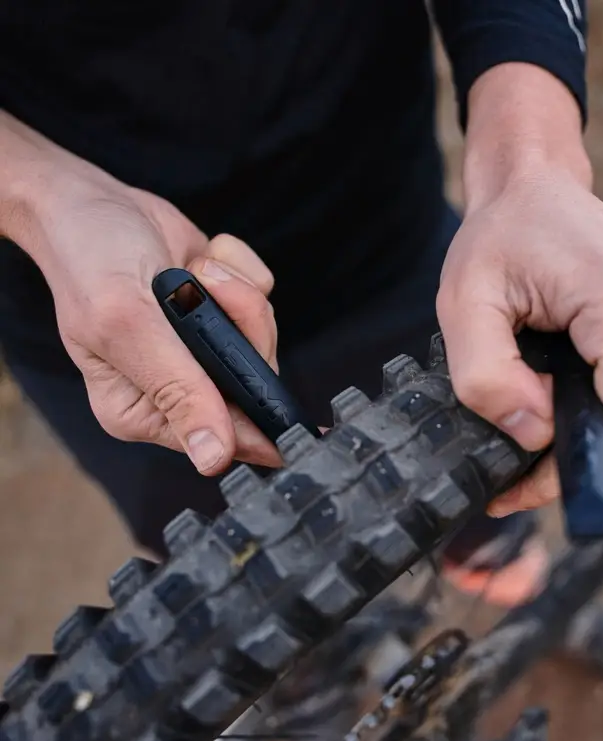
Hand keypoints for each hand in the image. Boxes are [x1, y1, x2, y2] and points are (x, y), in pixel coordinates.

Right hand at [22, 165, 281, 474]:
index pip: (219, 438)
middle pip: (254, 382)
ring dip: (236, 292)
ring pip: (263, 333)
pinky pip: (262, 295)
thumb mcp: (127, 327)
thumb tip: (212, 459)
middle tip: (205, 290)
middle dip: (242, 328)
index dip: (260, 425)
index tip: (295, 420)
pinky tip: (199, 259)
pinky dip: (238, 268)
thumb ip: (177, 391)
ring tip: (195, 271)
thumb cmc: (90, 261)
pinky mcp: (224, 312)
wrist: (91, 202)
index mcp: (142, 410)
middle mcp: (179, 387)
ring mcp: (205, 349)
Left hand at [437, 152, 602, 517]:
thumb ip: (486, 378)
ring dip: (589, 418)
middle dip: (576, 440)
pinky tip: (564, 376)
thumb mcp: (463, 305)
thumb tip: (533, 436)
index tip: (527, 450)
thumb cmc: (498, 238)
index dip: (577, 452)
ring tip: (538, 390)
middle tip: (517, 425)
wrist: (533, 186)